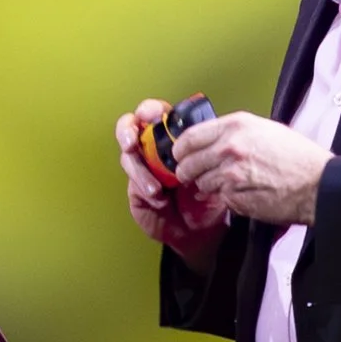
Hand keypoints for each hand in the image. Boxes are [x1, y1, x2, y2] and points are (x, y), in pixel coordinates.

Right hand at [116, 101, 227, 267]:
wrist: (202, 231)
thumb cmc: (209, 198)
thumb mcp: (213, 171)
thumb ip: (203, 152)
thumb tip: (195, 138)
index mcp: (173, 138)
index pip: (155, 114)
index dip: (149, 110)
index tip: (153, 115)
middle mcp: (154, 150)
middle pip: (130, 128)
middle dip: (127, 130)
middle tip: (132, 142)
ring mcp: (143, 169)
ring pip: (128, 157)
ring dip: (139, 169)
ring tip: (155, 188)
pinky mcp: (136, 190)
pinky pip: (133, 183)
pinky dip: (143, 188)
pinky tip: (158, 198)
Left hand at [170, 109, 330, 225]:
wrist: (317, 183)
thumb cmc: (298, 157)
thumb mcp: (265, 130)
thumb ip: (236, 133)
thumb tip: (213, 141)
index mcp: (236, 126)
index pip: (190, 136)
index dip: (181, 149)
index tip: (180, 155)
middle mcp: (229, 147)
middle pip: (187, 163)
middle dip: (187, 172)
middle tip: (193, 175)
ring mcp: (229, 174)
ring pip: (201, 184)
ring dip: (208, 187)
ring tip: (228, 184)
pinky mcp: (234, 197)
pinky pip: (219, 199)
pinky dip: (225, 199)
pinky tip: (242, 193)